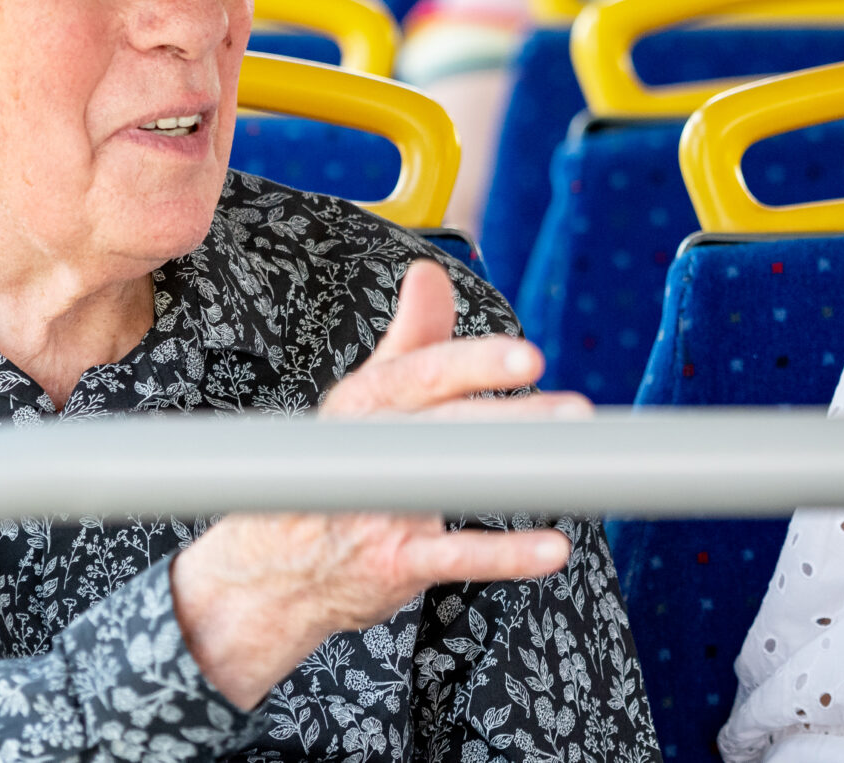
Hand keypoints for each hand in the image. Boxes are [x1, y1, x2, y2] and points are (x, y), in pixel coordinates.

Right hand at [170, 261, 587, 708]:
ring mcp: (381, 508)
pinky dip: (505, 555)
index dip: (476, 364)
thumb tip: (430, 273)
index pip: (423, 373)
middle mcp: (371, 450)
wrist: (269, 570)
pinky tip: (551, 547)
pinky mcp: (394, 563)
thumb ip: (411, 340)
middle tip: (573, 411)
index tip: (528, 359)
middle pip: (447, 427)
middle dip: (511, 418)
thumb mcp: (363, 399)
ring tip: (567, 464)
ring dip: (513, 474)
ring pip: (452, 484)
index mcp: (367, 402)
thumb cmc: (331, 469)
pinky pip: (455, 556)